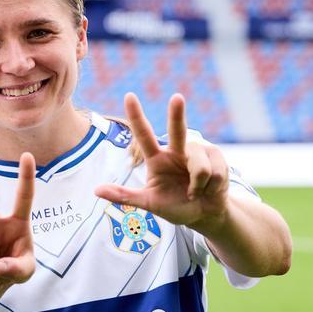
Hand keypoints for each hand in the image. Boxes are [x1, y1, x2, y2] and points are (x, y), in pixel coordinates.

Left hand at [94, 93, 229, 227]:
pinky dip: (211, 186)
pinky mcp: (216, 156)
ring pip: (198, 165)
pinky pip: (214, 172)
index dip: (137, 116)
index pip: (144, 135)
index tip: (129, 96)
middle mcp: (177, 150)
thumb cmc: (175, 206)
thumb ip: (125, 196)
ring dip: (197, 185)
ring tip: (194, 192)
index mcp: (157, 159)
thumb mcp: (149, 203)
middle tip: (176, 97)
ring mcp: (198, 151)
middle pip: (177, 130)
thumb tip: (96, 191)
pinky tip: (210, 189)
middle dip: (177, 114)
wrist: (204, 214)